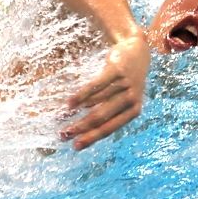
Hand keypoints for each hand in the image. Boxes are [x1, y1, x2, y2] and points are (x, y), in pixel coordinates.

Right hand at [61, 34, 149, 149]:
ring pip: (96, 102)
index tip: (75, 147)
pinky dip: (81, 95)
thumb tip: (83, 132)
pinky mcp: (117, 70)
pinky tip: (70, 103)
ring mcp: (125, 84)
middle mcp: (131, 99)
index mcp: (134, 110)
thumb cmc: (127, 82)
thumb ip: (108, 114)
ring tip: (61, 117)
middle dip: (80, 128)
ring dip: (76, 113)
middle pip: (101, 118)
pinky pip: (95, 85)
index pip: (110, 128)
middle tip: (63, 135)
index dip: (91, 138)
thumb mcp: (123, 99)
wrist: (137, 51)